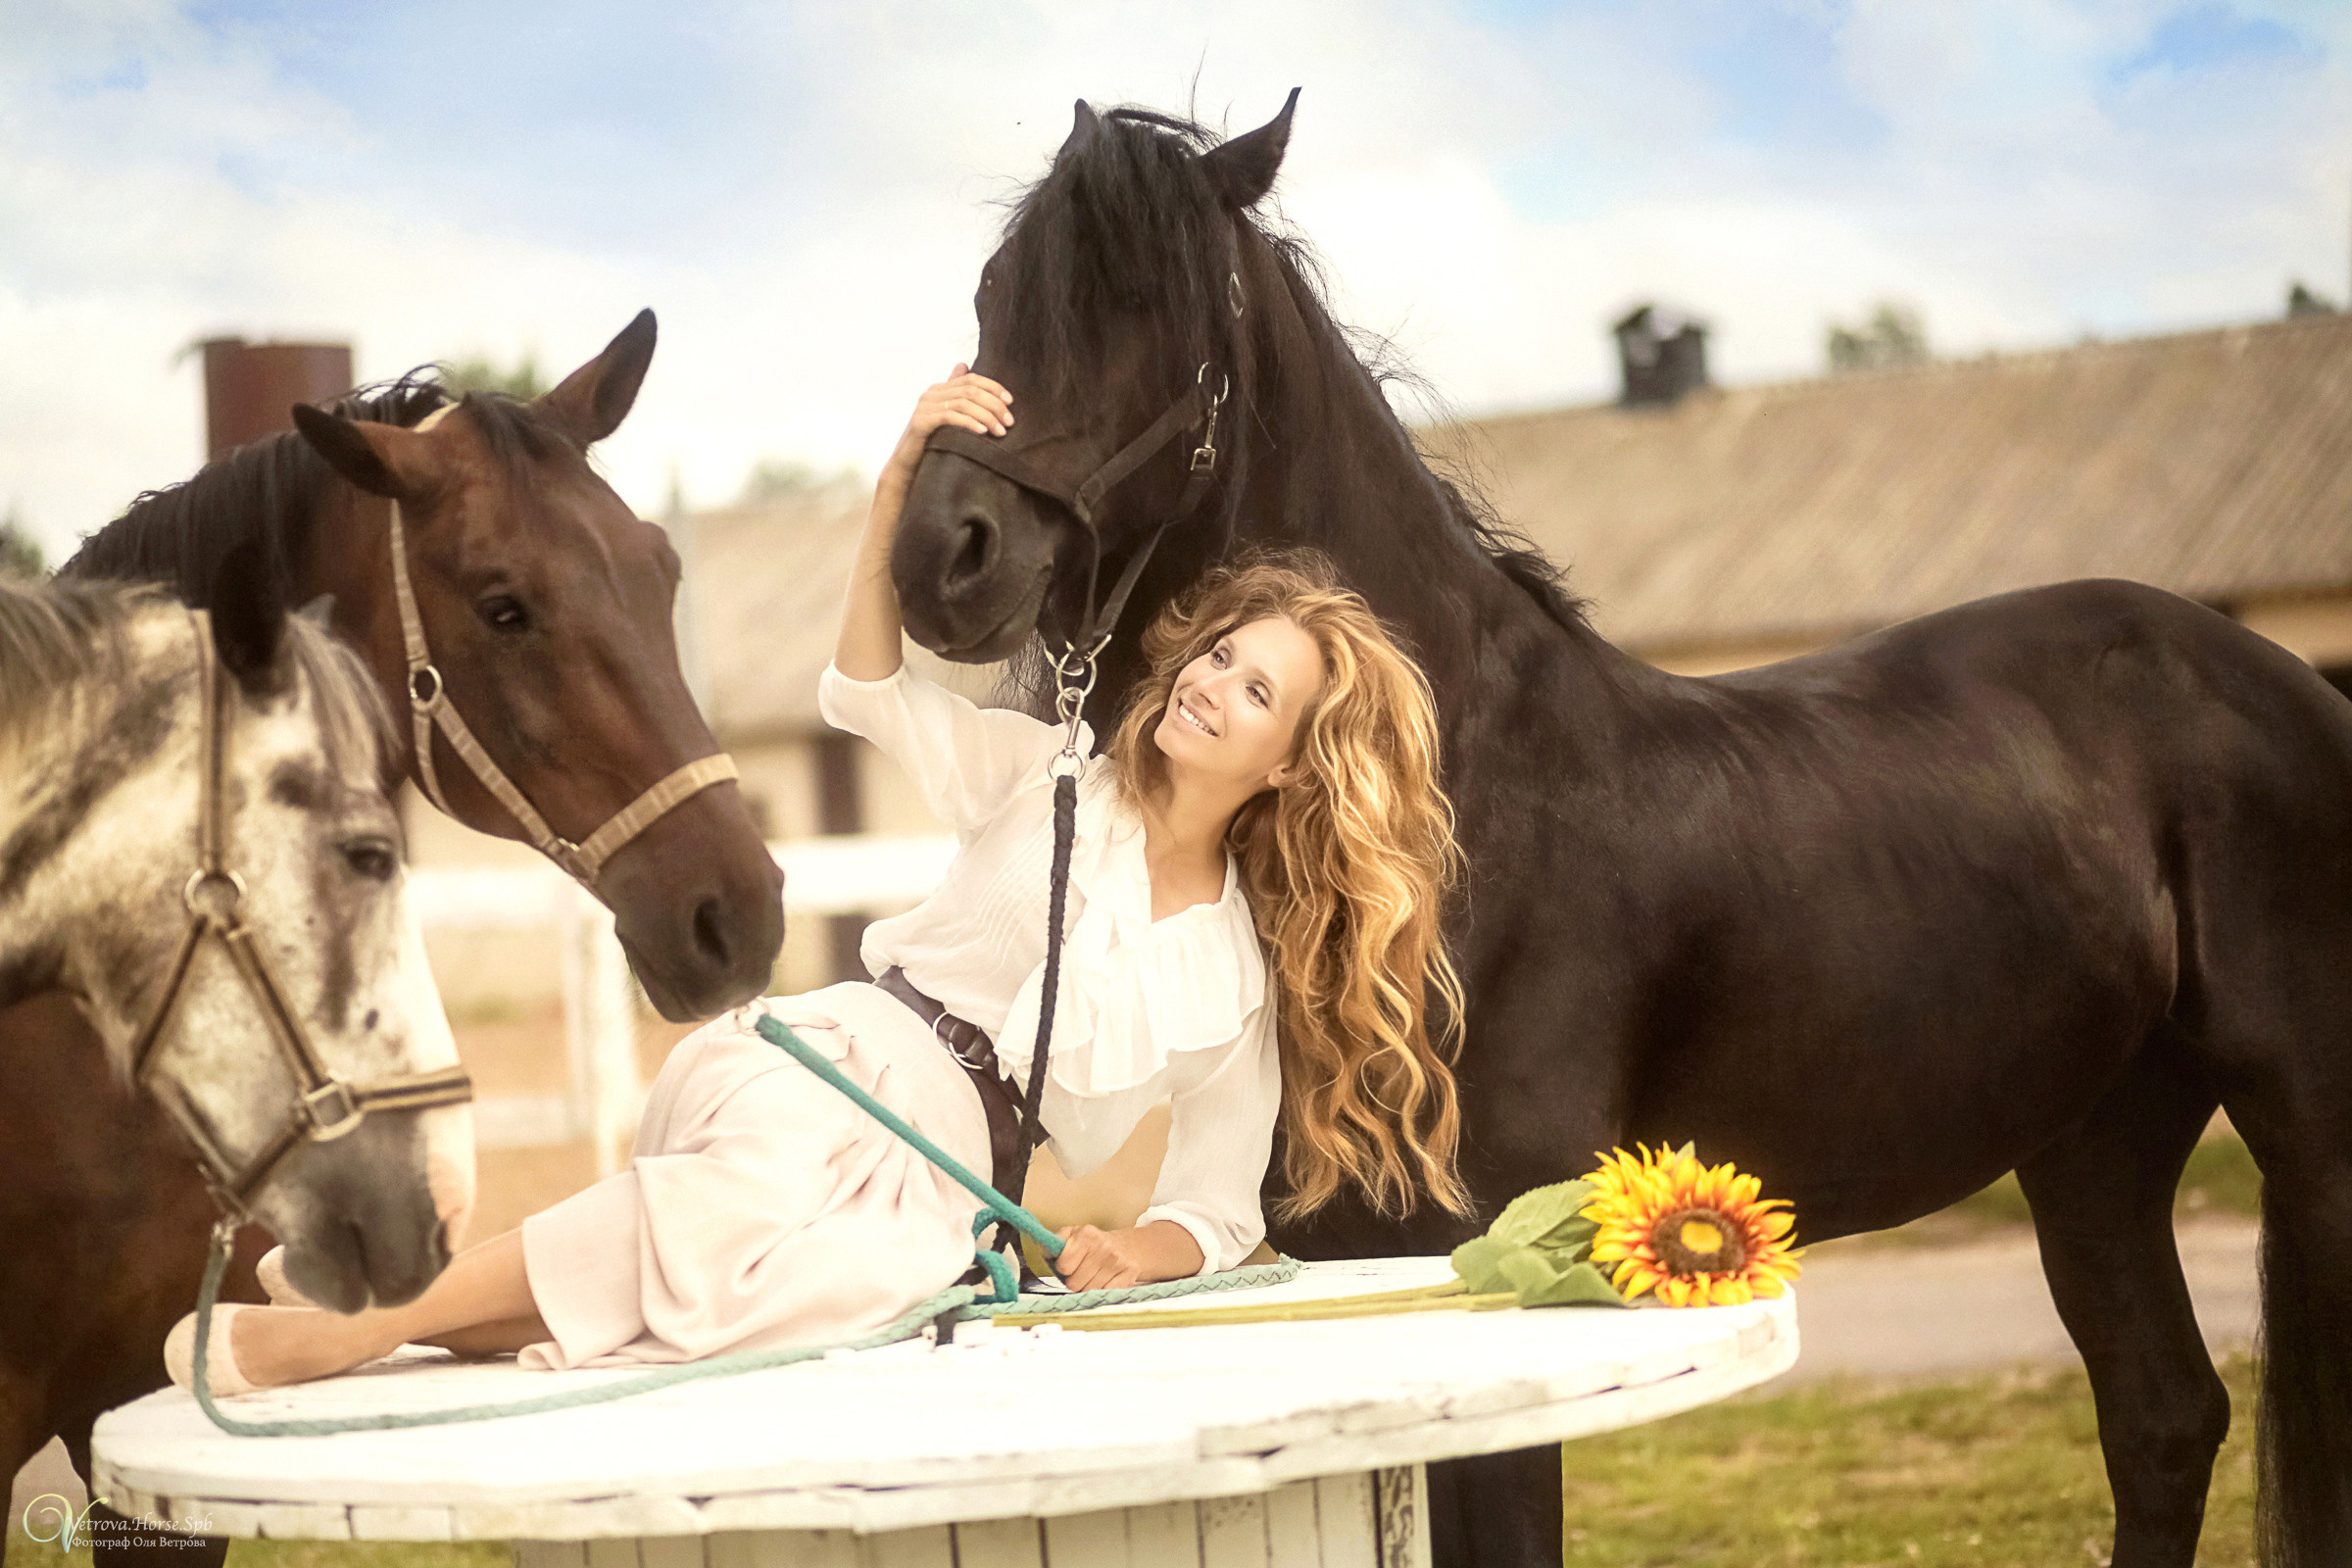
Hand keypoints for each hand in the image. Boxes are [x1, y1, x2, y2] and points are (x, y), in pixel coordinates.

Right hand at [884, 364, 1012, 482]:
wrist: (907, 464)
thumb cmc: (932, 442)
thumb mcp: (948, 419)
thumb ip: (959, 399)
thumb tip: (967, 370)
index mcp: (940, 389)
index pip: (971, 378)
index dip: (993, 387)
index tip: (1010, 402)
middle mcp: (931, 393)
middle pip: (970, 390)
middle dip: (994, 405)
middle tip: (1010, 422)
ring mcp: (925, 406)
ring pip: (963, 403)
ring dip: (987, 416)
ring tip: (1000, 431)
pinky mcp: (921, 421)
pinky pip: (950, 417)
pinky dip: (969, 423)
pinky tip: (983, 432)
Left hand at [1052, 1224, 1151, 1291]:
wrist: (1126, 1247)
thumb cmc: (1092, 1245)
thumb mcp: (1072, 1235)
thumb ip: (1055, 1243)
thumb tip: (1044, 1250)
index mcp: (1086, 1234)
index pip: (1064, 1266)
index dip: (1063, 1269)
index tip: (1068, 1266)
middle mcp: (1103, 1246)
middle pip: (1075, 1283)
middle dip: (1075, 1281)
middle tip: (1081, 1273)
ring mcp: (1117, 1260)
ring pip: (1089, 1291)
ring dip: (1088, 1288)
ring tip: (1093, 1277)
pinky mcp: (1129, 1273)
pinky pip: (1106, 1293)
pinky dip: (1102, 1291)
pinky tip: (1104, 1281)